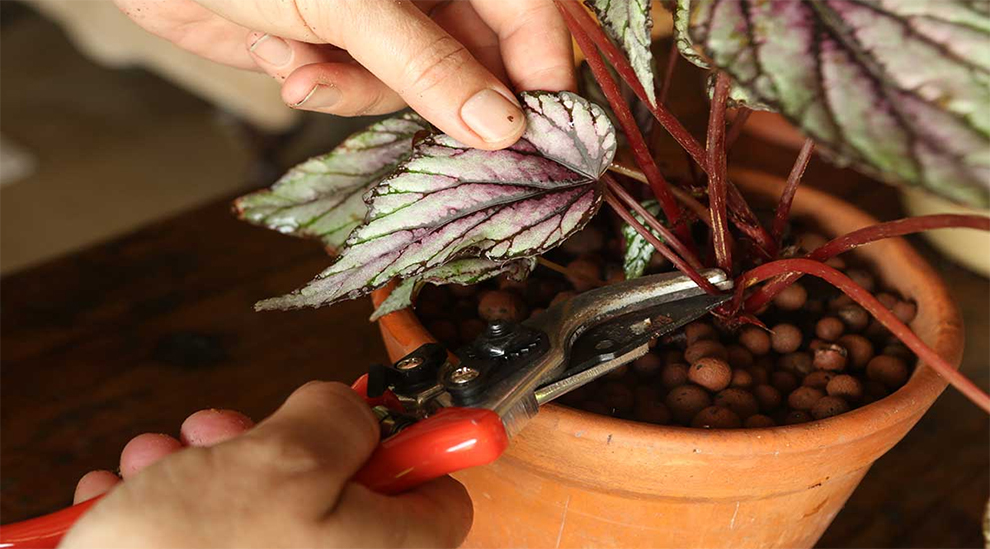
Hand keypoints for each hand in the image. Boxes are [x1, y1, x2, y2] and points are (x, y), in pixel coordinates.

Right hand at [62, 382, 472, 547]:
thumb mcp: (285, 461)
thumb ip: (339, 420)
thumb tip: (352, 411)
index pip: (440, 502)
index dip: (415, 448)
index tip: (379, 415)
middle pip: (338, 494)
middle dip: (273, 447)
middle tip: (224, 429)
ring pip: (262, 508)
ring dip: (206, 468)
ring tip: (157, 461)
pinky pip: (211, 538)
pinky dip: (170, 511)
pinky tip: (125, 499)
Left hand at [113, 0, 574, 149]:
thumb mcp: (351, 6)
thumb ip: (428, 66)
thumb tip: (502, 127)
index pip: (531, 14)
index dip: (545, 73)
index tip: (545, 134)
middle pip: (479, 61)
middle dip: (442, 100)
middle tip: (446, 147)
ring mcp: (388, 21)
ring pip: (416, 87)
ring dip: (359, 90)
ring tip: (308, 71)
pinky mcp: (345, 49)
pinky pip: (362, 91)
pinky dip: (324, 86)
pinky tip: (287, 62)